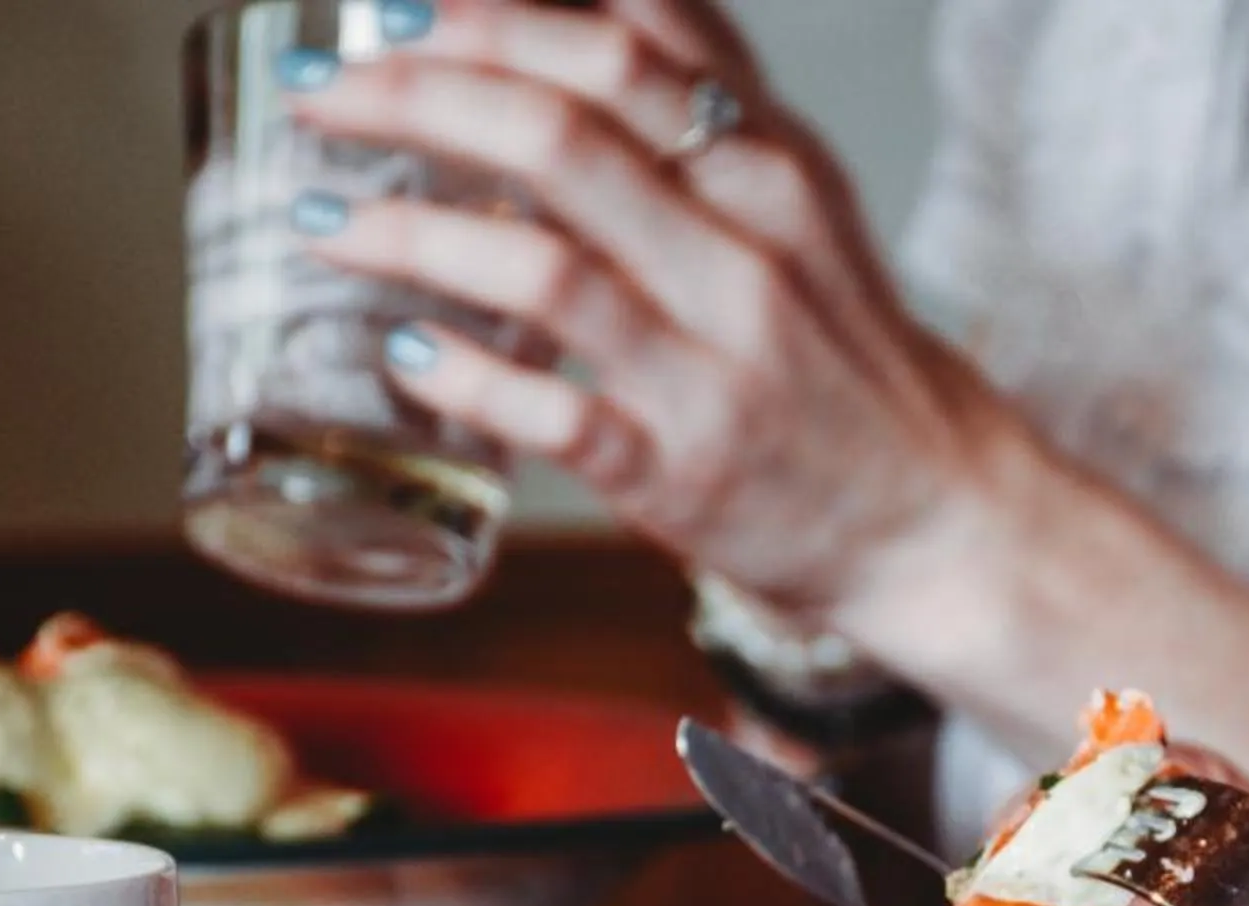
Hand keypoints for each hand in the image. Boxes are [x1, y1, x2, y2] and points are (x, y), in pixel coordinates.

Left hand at [291, 0, 1019, 640]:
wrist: (932, 511)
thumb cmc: (839, 347)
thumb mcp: (795, 193)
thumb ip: (698, 99)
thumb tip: (576, 2)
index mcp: (771, 166)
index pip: (624, 43)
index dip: (496, 11)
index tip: (396, 4)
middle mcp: (746, 254)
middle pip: (561, 133)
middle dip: (414, 97)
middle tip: (322, 96)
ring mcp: (713, 370)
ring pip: (543, 271)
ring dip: (405, 233)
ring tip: (316, 217)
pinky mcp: (683, 476)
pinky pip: (555, 418)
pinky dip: (466, 377)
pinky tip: (403, 348)